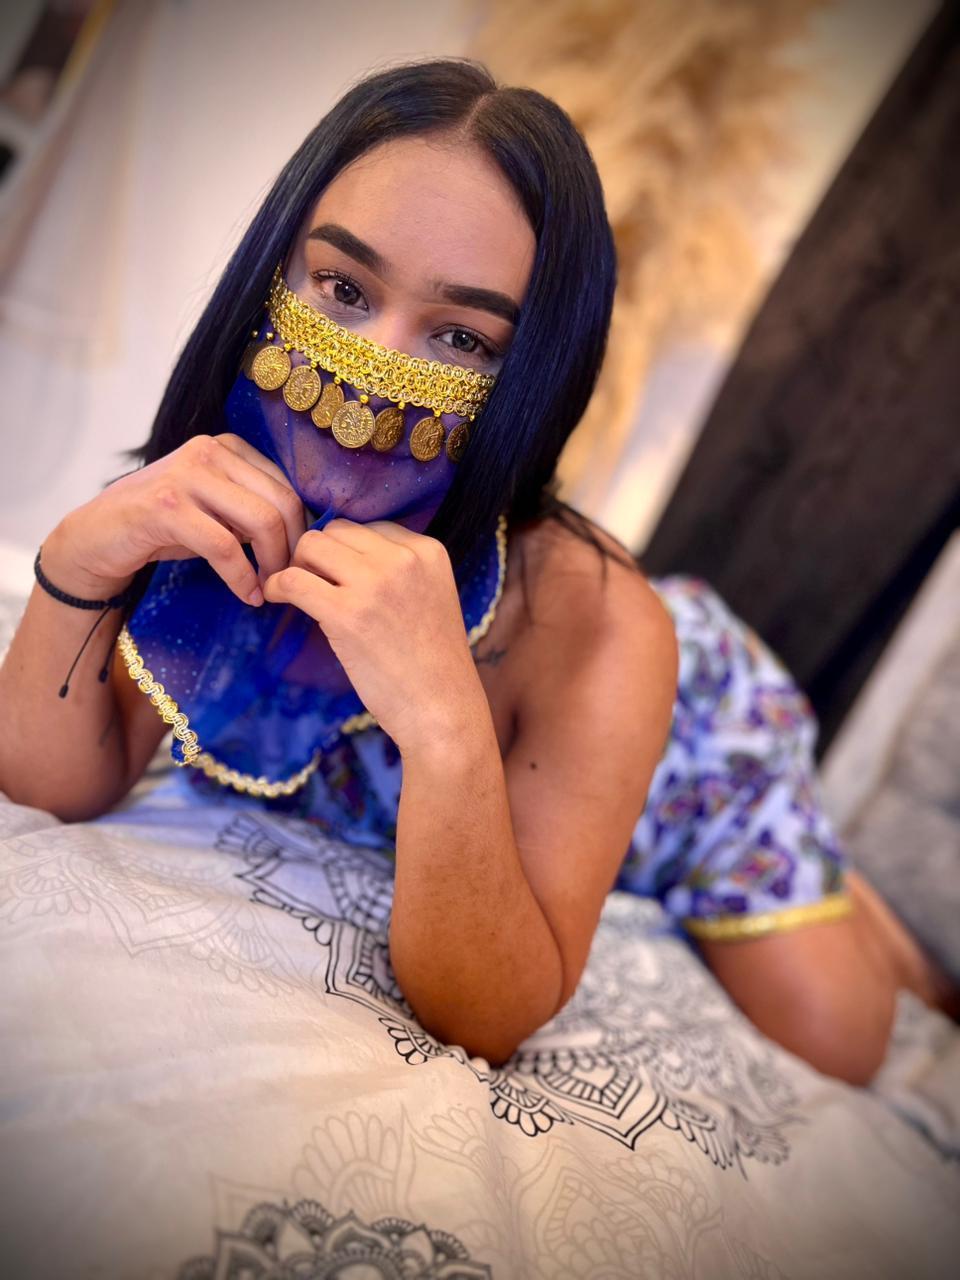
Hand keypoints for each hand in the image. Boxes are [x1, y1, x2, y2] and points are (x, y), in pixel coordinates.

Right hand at [41, 433, 307, 605]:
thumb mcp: (214, 508)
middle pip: (282, 501)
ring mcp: (187, 475)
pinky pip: (225, 547)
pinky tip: (248, 596)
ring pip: (260, 521)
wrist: (97, 537)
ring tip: (269, 589)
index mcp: (226, 446)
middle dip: (292, 548)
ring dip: (273, 564)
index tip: (297, 562)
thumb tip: (303, 535)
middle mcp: (209, 451)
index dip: (300, 529)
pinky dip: (243, 578)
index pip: (286, 486)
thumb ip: (251, 508)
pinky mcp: (167, 507)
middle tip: (290, 580)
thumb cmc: (163, 527)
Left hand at [261, 519, 484, 753]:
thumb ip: (399, 571)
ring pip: (311, 545)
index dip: (345, 551)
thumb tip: (340, 553)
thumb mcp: (431, 597)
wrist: (442, 710)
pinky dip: (276, 586)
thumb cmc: (432, 664)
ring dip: (296, 566)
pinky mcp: (348, 613)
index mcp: (428, 551)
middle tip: (312, 585)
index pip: (368, 527)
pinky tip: (276, 599)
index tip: (336, 576)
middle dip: (319, 555)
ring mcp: (376, 584)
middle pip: (336, 530)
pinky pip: (293, 580)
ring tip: (295, 592)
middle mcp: (404, 559)